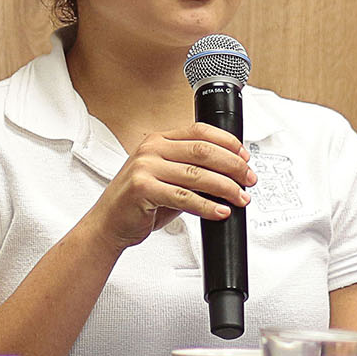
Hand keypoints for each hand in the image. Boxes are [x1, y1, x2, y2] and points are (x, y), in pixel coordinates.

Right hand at [84, 123, 254, 249]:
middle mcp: (151, 149)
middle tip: (248, 180)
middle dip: (233, 166)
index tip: (245, 157)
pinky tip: (220, 211)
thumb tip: (230, 174)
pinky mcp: (143, 189)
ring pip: (198, 175)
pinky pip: (185, 198)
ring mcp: (145, 168)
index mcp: (158, 140)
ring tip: (240, 198)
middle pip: (203, 151)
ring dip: (225, 188)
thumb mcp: (165, 179)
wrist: (108, 224)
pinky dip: (207, 206)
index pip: (200, 132)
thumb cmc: (138, 203)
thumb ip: (191, 171)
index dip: (227, 143)